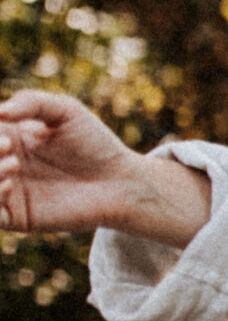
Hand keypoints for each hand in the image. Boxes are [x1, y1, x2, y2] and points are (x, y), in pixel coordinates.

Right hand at [0, 90, 155, 235]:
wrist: (122, 182)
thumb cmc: (95, 144)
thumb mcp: (65, 111)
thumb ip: (31, 103)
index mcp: (5, 138)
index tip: (6, 133)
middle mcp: (0, 165)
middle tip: (8, 146)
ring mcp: (6, 192)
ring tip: (14, 164)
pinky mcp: (17, 217)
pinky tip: (11, 184)